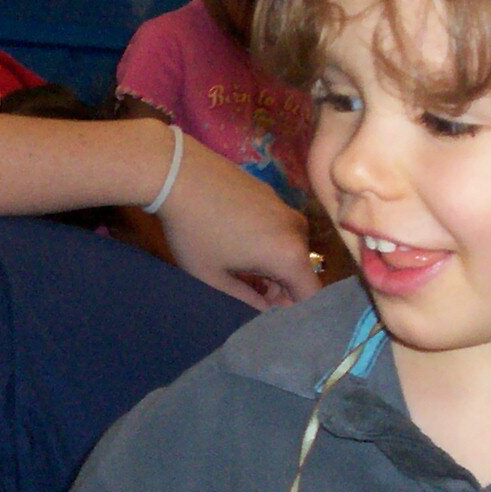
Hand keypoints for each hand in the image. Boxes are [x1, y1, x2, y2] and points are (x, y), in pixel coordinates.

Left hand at [149, 137, 321, 308]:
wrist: (178, 173)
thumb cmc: (194, 232)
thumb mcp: (214, 277)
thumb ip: (246, 299)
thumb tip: (266, 311)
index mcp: (289, 255)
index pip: (311, 296)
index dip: (295, 312)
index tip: (270, 318)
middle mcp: (297, 230)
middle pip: (301, 272)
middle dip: (280, 289)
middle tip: (248, 296)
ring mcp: (286, 208)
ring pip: (289, 249)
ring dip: (272, 265)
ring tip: (238, 269)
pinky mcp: (272, 195)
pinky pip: (280, 229)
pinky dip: (267, 243)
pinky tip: (236, 243)